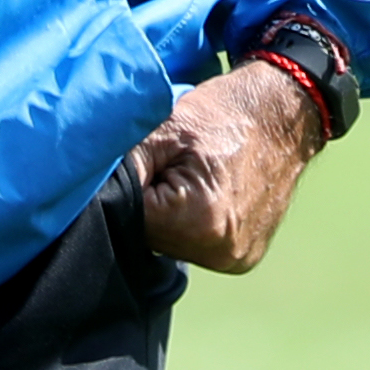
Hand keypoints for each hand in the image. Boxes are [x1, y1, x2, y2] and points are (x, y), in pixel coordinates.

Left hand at [128, 65, 326, 274]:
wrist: (286, 112)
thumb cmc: (224, 112)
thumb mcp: (164, 127)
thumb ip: (122, 167)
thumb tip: (83, 196)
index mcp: (199, 221)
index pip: (129, 220)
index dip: (127, 189)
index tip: (145, 163)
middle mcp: (221, 251)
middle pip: (151, 239)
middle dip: (148, 205)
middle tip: (169, 165)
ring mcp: (236, 258)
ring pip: (173, 245)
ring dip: (170, 218)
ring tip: (191, 176)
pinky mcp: (244, 257)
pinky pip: (198, 246)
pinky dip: (194, 224)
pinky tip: (209, 192)